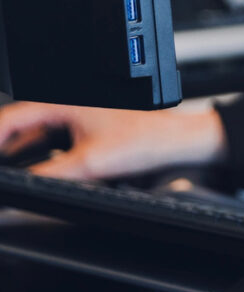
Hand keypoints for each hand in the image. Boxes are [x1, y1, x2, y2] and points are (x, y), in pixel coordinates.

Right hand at [0, 102, 227, 179]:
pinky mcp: (86, 137)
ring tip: (12, 180)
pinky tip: (37, 179)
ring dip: (21, 161)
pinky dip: (42, 164)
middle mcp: (67, 109)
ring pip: (36, 144)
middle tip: (2, 178)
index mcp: (63, 103)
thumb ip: (52, 175)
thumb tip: (24, 188)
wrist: (178, 143)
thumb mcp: (91, 162)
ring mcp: (77, 123)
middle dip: (4, 154)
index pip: (10, 119)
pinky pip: (54, 151)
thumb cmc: (147, 138)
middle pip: (20, 132)